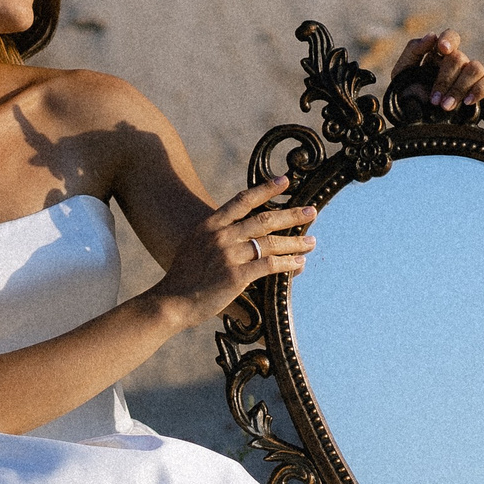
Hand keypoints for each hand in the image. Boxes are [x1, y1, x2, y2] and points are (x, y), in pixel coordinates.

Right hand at [156, 175, 315, 317]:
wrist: (171, 302)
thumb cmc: (183, 278)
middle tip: (312, 211)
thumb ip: (216, 237)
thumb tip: (243, 235)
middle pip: (263, 220)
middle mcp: (221, 236)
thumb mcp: (195, 246)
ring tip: (311, 242)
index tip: (284, 181)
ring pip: (270, 243)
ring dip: (295, 242)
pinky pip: (269, 265)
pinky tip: (299, 263)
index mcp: (210, 225)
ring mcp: (229, 255)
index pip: (242, 201)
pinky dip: (287, 264)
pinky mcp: (236, 276)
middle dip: (291, 215)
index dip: (265, 189)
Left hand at [390, 30, 483, 110]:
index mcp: (439, 54)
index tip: (442, 49)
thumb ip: (413, 51)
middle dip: (445, 80)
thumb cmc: (407, 96)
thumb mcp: (401, 72)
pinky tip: (467, 102)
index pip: (451, 37)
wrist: (415, 123)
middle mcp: (457, 62)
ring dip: (459, 88)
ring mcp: (471, 75)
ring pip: (475, 68)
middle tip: (434, 101)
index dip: (449, 39)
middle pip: (459, 58)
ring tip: (446, 106)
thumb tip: (432, 36)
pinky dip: (481, 89)